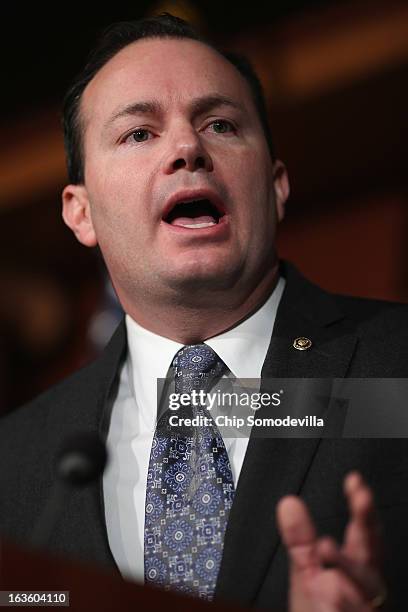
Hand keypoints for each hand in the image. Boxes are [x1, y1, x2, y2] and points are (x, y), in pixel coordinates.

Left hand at [276, 472, 386, 611]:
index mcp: (354, 567)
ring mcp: (366, 606)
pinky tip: (329, 591)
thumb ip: (300, 539)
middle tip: (360, 500)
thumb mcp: (308, 571)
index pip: (363, 532)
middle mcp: (365, 585)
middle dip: (367, 525)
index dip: (362, 506)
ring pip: (365, 585)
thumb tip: (288, 504)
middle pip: (371, 551)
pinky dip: (343, 604)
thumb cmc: (320, 609)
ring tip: (326, 548)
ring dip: (346, 565)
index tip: (355, 482)